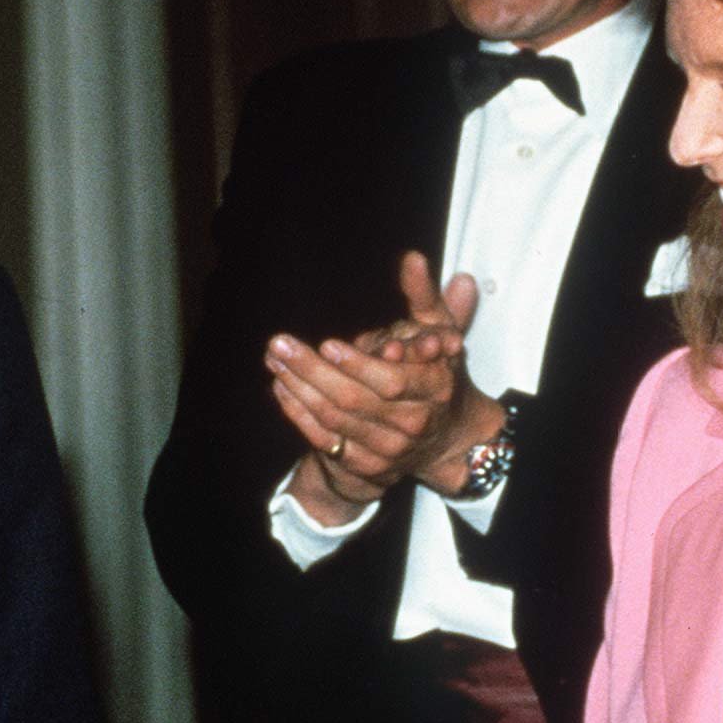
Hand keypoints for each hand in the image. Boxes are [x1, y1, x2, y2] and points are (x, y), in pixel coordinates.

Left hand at [266, 252, 499, 513]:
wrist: (446, 439)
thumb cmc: (437, 373)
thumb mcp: (440, 330)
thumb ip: (425, 296)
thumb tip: (413, 257)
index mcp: (435, 390)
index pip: (393, 381)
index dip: (358, 365)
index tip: (328, 344)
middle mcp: (413, 425)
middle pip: (355, 401)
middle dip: (313, 372)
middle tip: (280, 344)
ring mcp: (388, 450)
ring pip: (334, 419)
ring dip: (299, 388)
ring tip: (276, 358)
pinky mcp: (365, 465)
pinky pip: (324, 439)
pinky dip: (298, 412)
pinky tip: (281, 386)